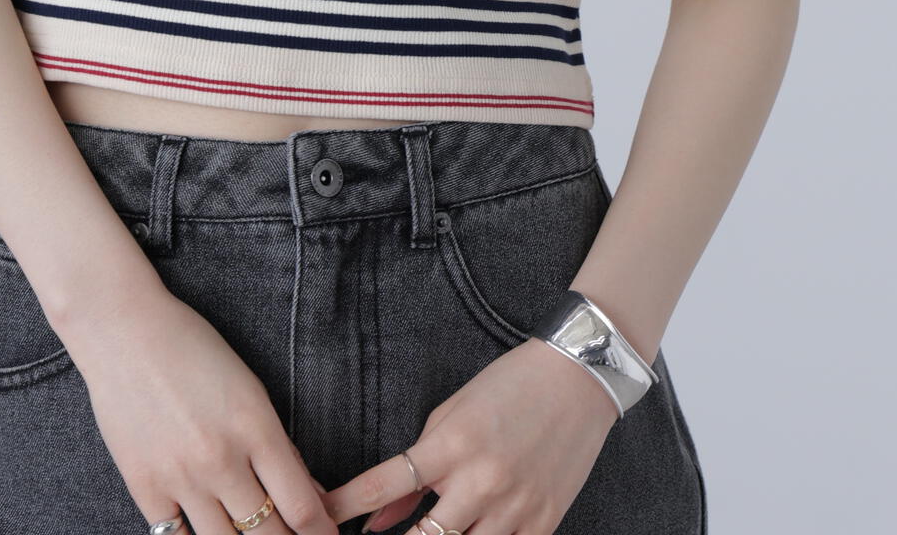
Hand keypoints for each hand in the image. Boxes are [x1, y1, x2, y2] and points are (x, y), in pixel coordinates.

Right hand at [69, 290, 337, 534]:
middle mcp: (221, 459)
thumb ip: (279, 447)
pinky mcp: (145, 487)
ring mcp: (180, 478)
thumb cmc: (193, 350)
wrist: (124, 333)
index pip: (302, 507)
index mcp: (255, 428)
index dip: (320, 532)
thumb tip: (312, 496)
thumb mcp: (250, 389)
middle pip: (267, 534)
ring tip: (248, 532)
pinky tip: (207, 529)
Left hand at [319, 338, 619, 534]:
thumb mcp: (450, 415)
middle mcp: (479, 480)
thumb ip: (414, 472)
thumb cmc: (508, 387)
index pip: (384, 484)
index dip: (347, 506)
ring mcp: (514, 506)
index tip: (319, 515)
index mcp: (449, 444)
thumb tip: (377, 521)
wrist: (577, 377)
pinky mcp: (545, 522)